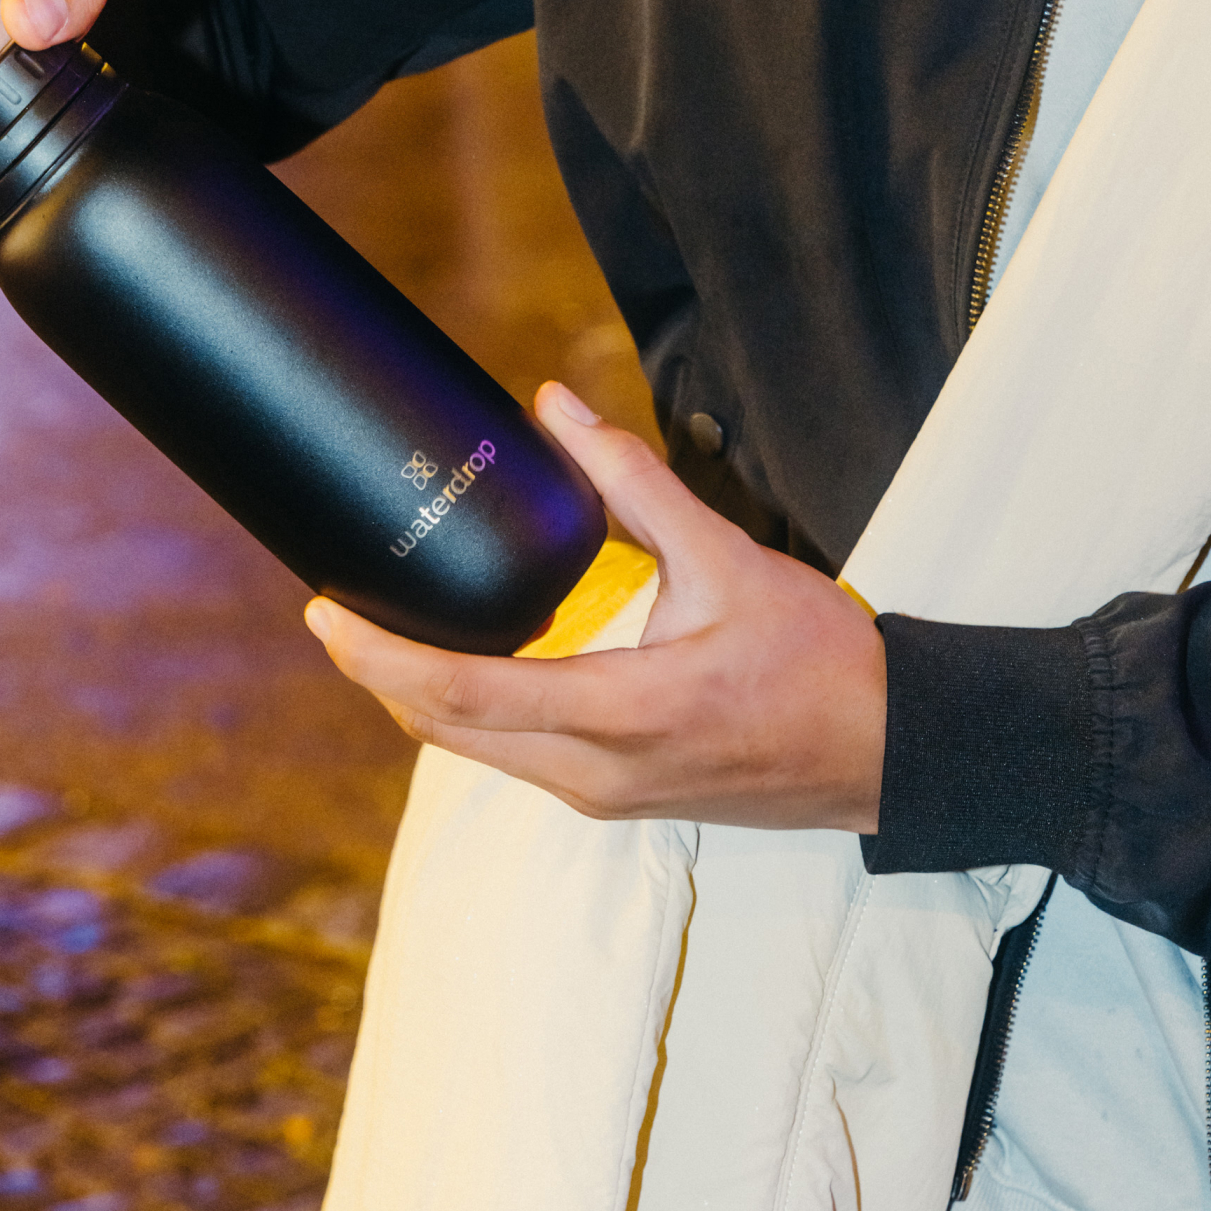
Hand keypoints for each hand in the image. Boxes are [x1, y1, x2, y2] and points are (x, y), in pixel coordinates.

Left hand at [304, 383, 886, 829]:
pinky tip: (465, 660)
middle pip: (441, 730)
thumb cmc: (820, 665)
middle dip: (375, 674)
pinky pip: (508, 758)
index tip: (322, 612)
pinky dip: (467, 711)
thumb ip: (635, 483)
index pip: (460, 694)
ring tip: (383, 627)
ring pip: (470, 751)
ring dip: (416, 695)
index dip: (376, 656)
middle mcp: (593, 772)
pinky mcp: (611, 798)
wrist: (888, 755)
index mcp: (620, 712)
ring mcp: (599, 796)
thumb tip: (558, 412)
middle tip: (333, 607)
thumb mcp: (729, 559)